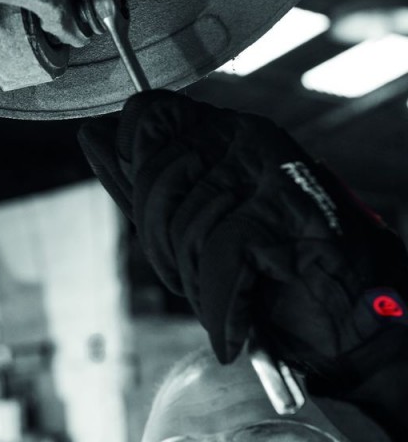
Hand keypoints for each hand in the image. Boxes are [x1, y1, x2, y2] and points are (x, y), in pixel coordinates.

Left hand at [78, 91, 407, 403]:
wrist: (349, 322)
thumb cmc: (263, 270)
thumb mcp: (189, 221)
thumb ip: (141, 180)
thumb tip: (92, 132)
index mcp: (221, 132)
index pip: (148, 114)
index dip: (133, 164)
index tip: (155, 212)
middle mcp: (247, 137)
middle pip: (155, 176)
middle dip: (162, 244)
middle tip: (192, 274)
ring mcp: (271, 170)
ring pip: (185, 221)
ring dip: (195, 281)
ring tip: (225, 295)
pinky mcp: (288, 210)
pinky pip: (219, 252)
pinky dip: (220, 304)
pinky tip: (233, 326)